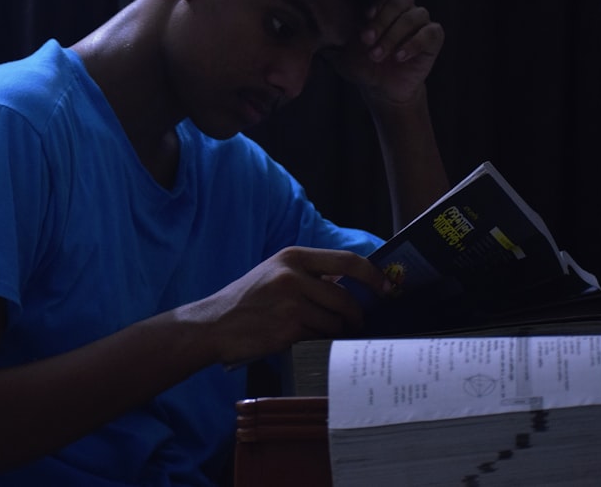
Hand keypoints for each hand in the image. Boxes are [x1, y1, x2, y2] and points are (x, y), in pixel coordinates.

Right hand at [191, 246, 389, 364]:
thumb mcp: (275, 274)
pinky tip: (304, 341)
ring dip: (335, 332)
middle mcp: (293, 276)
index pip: (347, 261)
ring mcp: (291, 303)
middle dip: (356, 316)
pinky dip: (319, 342)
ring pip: (336, 321)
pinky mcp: (289, 329)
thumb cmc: (246, 301)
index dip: (373, 276)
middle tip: (357, 324)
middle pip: (346, 298)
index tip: (387, 288)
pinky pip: (320, 338)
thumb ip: (309, 275)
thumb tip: (352, 286)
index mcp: (292, 257)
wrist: (213, 324)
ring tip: (318, 332)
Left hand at [330, 0, 443, 105]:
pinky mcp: (433, 38)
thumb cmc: (361, 65)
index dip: (376, 0)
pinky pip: (431, 32)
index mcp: (383, 6)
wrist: (381, 90)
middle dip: (382, 20)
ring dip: (394, 35)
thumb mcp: (342, 51)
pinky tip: (399, 56)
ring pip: (415, 15)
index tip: (364, 15)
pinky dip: (414, 43)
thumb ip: (331, 36)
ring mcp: (420, 23)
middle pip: (401, 0)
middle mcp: (404, 10)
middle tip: (367, 40)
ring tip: (378, 55)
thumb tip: (311, 25)